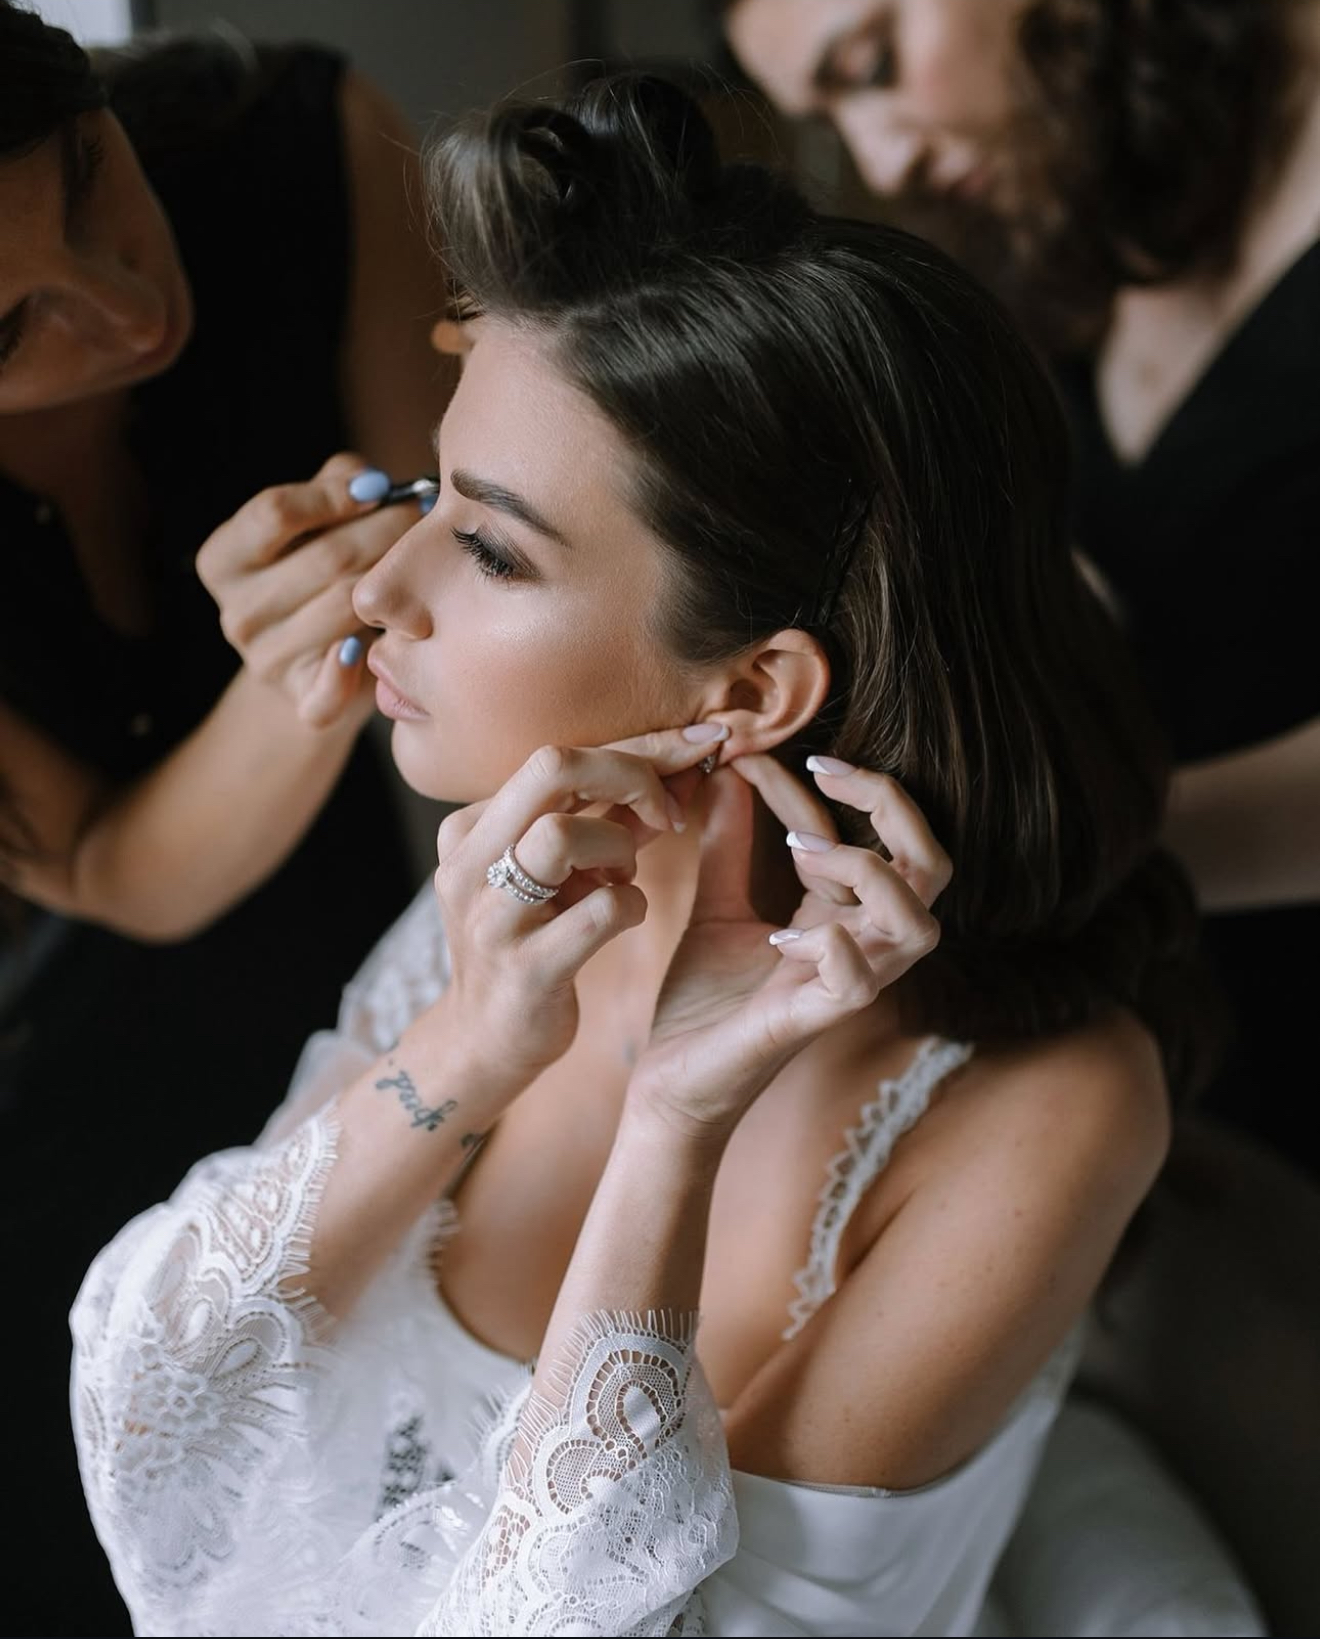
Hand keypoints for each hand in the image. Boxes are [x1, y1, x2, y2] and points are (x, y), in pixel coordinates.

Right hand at [195, 452, 419, 727]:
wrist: (319, 665)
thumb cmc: (323, 574)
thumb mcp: (319, 519)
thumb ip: (338, 483)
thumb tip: (371, 481)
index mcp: (223, 560)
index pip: (273, 512)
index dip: (332, 496)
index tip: (380, 488)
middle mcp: (237, 613)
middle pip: (325, 559)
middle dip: (385, 533)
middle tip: (423, 521)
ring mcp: (266, 661)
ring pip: (346, 608)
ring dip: (392, 585)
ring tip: (419, 569)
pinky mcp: (302, 703)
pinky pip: (333, 688)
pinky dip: (357, 668)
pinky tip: (374, 643)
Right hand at [429, 725, 729, 1084]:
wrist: (488, 1038)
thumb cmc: (534, 939)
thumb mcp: (560, 872)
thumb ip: (612, 819)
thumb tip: (685, 765)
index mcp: (473, 827)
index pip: (558, 755)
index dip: (640, 744)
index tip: (703, 741)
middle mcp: (470, 862)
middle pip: (552, 767)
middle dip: (633, 773)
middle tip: (668, 811)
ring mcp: (492, 917)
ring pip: (561, 834)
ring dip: (619, 846)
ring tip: (622, 874)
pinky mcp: (525, 969)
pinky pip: (599, 911)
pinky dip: (631, 905)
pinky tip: (624, 915)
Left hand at [626, 755, 949, 1143]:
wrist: (671, 1084)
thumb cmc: (705, 1002)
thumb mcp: (716, 905)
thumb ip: (729, 844)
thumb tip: (731, 770)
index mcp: (844, 917)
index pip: (860, 831)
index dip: (809, 785)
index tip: (745, 754)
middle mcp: (862, 948)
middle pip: (932, 866)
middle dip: (891, 805)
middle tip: (822, 768)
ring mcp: (845, 988)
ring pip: (919, 923)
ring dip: (868, 871)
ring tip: (803, 853)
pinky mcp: (812, 1023)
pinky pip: (859, 982)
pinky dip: (833, 944)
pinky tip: (780, 933)